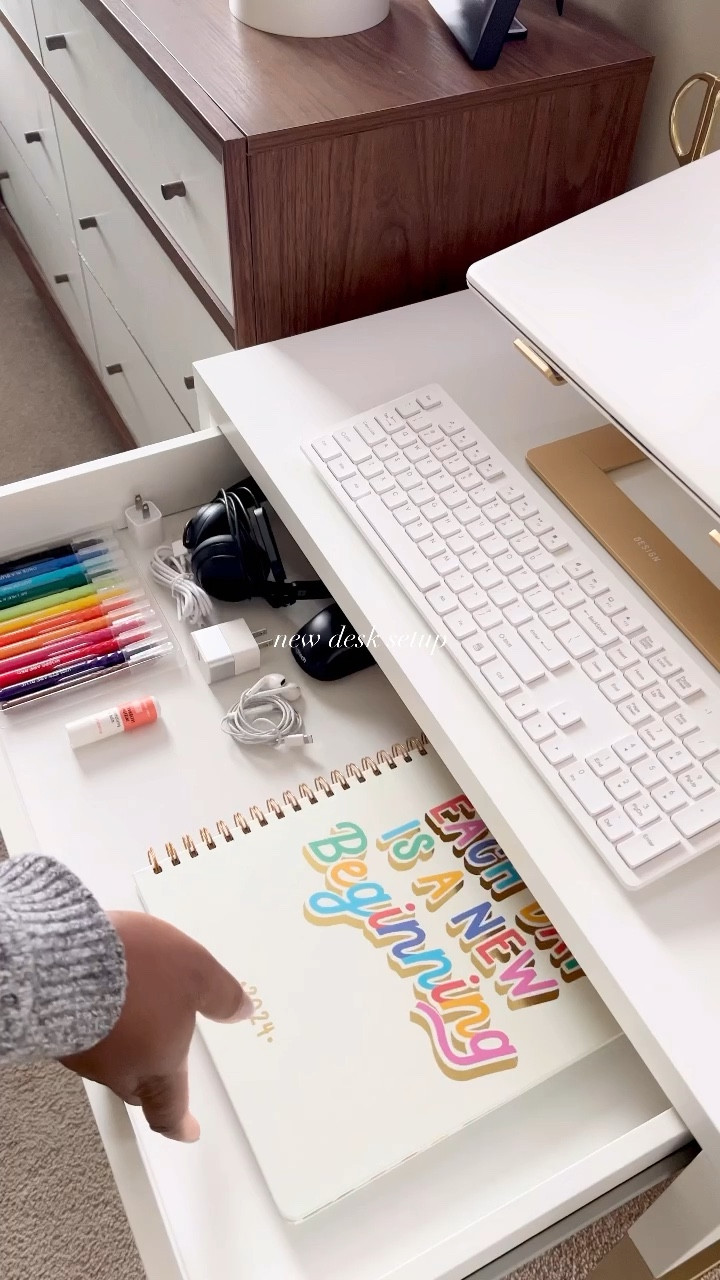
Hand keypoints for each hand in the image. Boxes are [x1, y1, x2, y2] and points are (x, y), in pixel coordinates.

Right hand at [60, 911, 249, 1141]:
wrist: (63, 959)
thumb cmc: (140, 971)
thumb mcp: (196, 972)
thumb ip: (221, 994)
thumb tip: (243, 1012)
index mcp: (156, 1066)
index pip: (169, 1109)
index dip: (180, 1124)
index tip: (189, 1131)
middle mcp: (116, 1070)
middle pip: (137, 1087)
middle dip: (152, 1080)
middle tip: (164, 1064)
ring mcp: (81, 1054)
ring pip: (109, 1060)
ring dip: (124, 1045)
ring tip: (133, 1012)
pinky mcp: (54, 1032)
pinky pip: (85, 1036)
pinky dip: (100, 1025)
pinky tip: (103, 997)